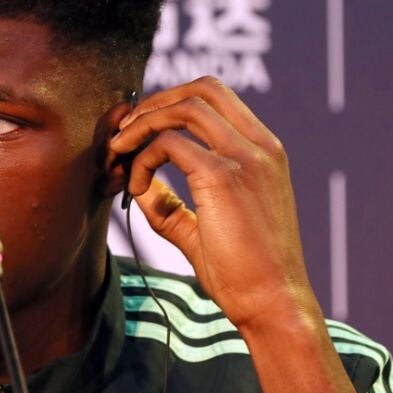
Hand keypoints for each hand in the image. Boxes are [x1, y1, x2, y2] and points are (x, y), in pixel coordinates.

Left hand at [107, 76, 357, 392]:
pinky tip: (135, 188)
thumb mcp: (202, 229)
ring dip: (142, 124)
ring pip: (185, 107)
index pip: (215, 98)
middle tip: (123, 135)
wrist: (273, 304)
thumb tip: (139, 185)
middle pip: (202, 88)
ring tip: (119, 153)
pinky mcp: (224, 176)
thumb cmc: (244, 274)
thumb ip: (171, 203)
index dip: (169, 104)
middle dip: (153, 103)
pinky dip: (143, 159)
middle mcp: (260, 146)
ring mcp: (247, 157)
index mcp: (263, 152)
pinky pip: (170, 144)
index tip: (138, 133)